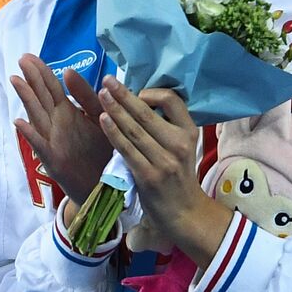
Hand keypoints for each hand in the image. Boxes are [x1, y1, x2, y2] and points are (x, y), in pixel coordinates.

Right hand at [11, 54, 112, 204]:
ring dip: (27, 99)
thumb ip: (86, 96)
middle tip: (22, 59)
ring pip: (37, 116)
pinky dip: (29, 134)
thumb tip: (67, 71)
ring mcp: (52, 141)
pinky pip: (40, 145)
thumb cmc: (101, 152)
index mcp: (66, 113)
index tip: (29, 56)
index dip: (41, 71)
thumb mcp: (98, 118)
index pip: (51, 88)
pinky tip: (19, 122)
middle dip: (32, 78)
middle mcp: (55, 124)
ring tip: (16, 80)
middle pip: (41, 97)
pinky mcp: (53, 160)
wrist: (104, 187)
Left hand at [97, 77, 228, 263]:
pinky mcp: (148, 175)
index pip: (172, 100)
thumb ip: (165, 126)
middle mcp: (179, 144)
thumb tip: (138, 99)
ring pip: (134, 129)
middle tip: (107, 80)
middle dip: (124, 94)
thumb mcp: (181, 146)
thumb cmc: (177, 175)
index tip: (137, 93)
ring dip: (115, 109)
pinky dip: (113, 132)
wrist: (184, 212)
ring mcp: (164, 161)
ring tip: (101, 94)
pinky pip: (127, 149)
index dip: (152, 93)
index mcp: (189, 131)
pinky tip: (103, 119)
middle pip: (146, 112)